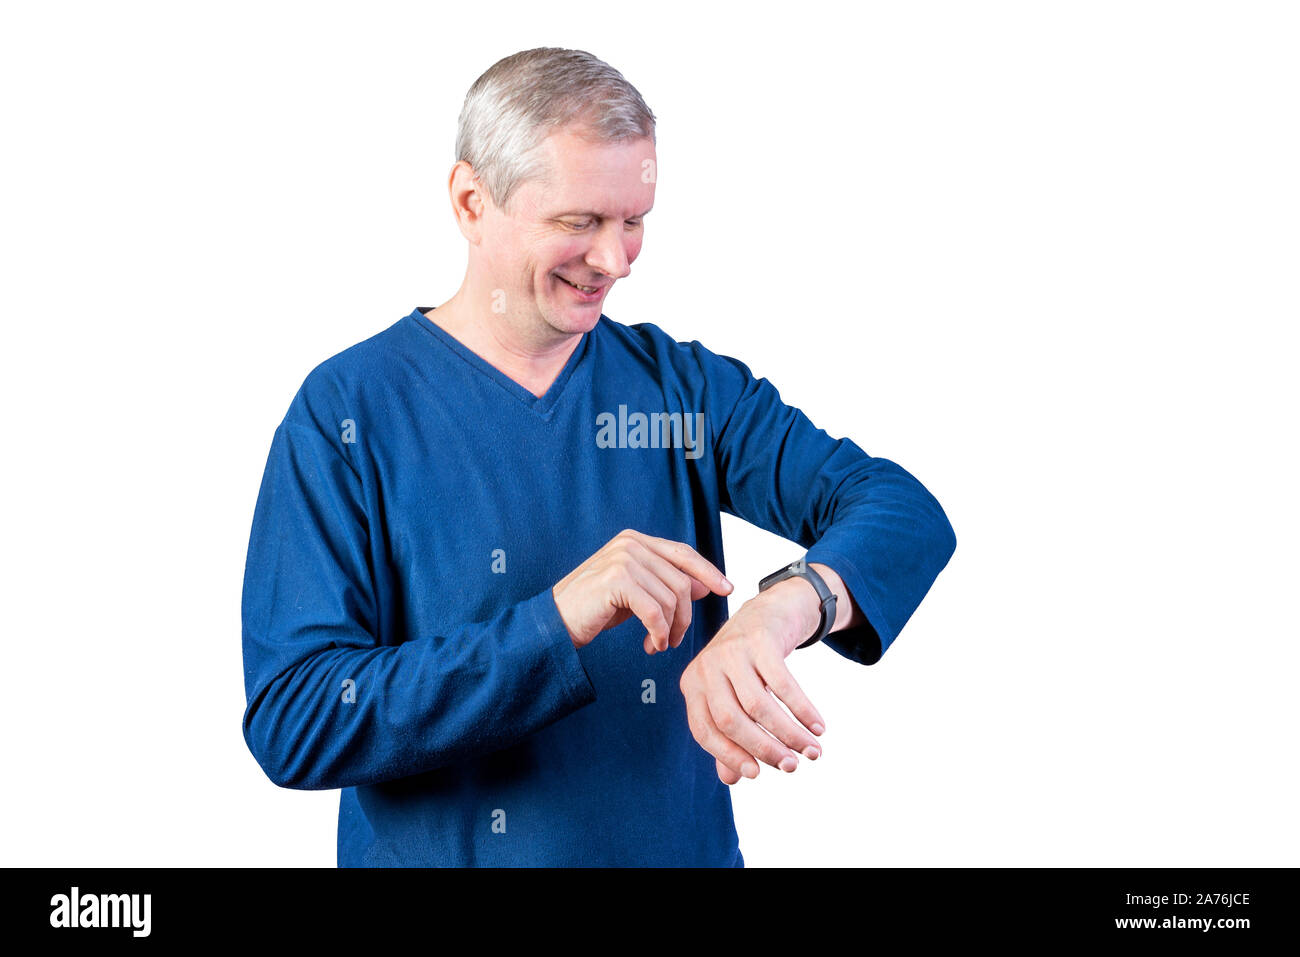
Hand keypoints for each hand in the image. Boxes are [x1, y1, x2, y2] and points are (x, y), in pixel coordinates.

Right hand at [552, 528, 733, 652]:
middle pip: (681, 581)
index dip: (708, 571)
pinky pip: (655, 611)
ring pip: (671, 598)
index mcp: (635, 541)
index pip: (683, 553)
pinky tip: (653, 644)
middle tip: (675, 639)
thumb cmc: (594, 608)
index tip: (727, 588)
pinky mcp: (616, 581)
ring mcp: (623, 560)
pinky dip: (660, 633)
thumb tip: (705, 584)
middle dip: (684, 616)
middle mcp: (630, 544)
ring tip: (659, 643)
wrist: (555, 622)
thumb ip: (665, 584)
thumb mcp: (636, 594)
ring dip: (671, 629)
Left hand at [679, 577, 827, 784]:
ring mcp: (732, 651)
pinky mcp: (760, 640)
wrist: (768, 612)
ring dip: (789, 733)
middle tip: (791, 767)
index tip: (756, 775)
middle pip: (731, 720)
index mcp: (693, 684)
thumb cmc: (747, 664)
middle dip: (763, 748)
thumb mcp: (731, 695)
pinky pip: (784, 684)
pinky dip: (803, 710)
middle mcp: (707, 666)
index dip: (729, 756)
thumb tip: (731, 779)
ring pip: (759, 705)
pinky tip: (818, 726)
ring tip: (812, 751)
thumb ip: (728, 737)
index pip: (704, 730)